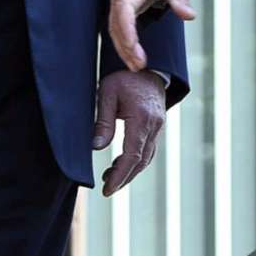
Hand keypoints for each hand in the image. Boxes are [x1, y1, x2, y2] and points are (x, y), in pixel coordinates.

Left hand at [92, 68, 168, 196]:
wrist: (148, 65)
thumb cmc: (124, 77)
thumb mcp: (106, 94)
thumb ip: (102, 121)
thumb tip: (96, 147)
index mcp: (142, 119)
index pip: (132, 156)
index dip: (119, 175)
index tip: (107, 188)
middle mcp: (154, 126)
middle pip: (141, 161)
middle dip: (124, 178)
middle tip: (107, 189)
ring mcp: (159, 127)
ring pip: (146, 157)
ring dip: (130, 171)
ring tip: (110, 178)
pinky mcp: (157, 126)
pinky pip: (148, 149)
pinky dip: (136, 160)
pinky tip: (121, 163)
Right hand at [106, 0, 194, 72]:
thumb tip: (188, 16)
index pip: (124, 8)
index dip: (127, 30)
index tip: (134, 48)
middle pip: (116, 23)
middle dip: (125, 45)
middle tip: (139, 64)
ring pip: (115, 27)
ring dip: (123, 47)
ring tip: (136, 66)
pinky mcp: (124, 6)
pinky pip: (119, 26)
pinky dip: (124, 42)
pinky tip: (133, 55)